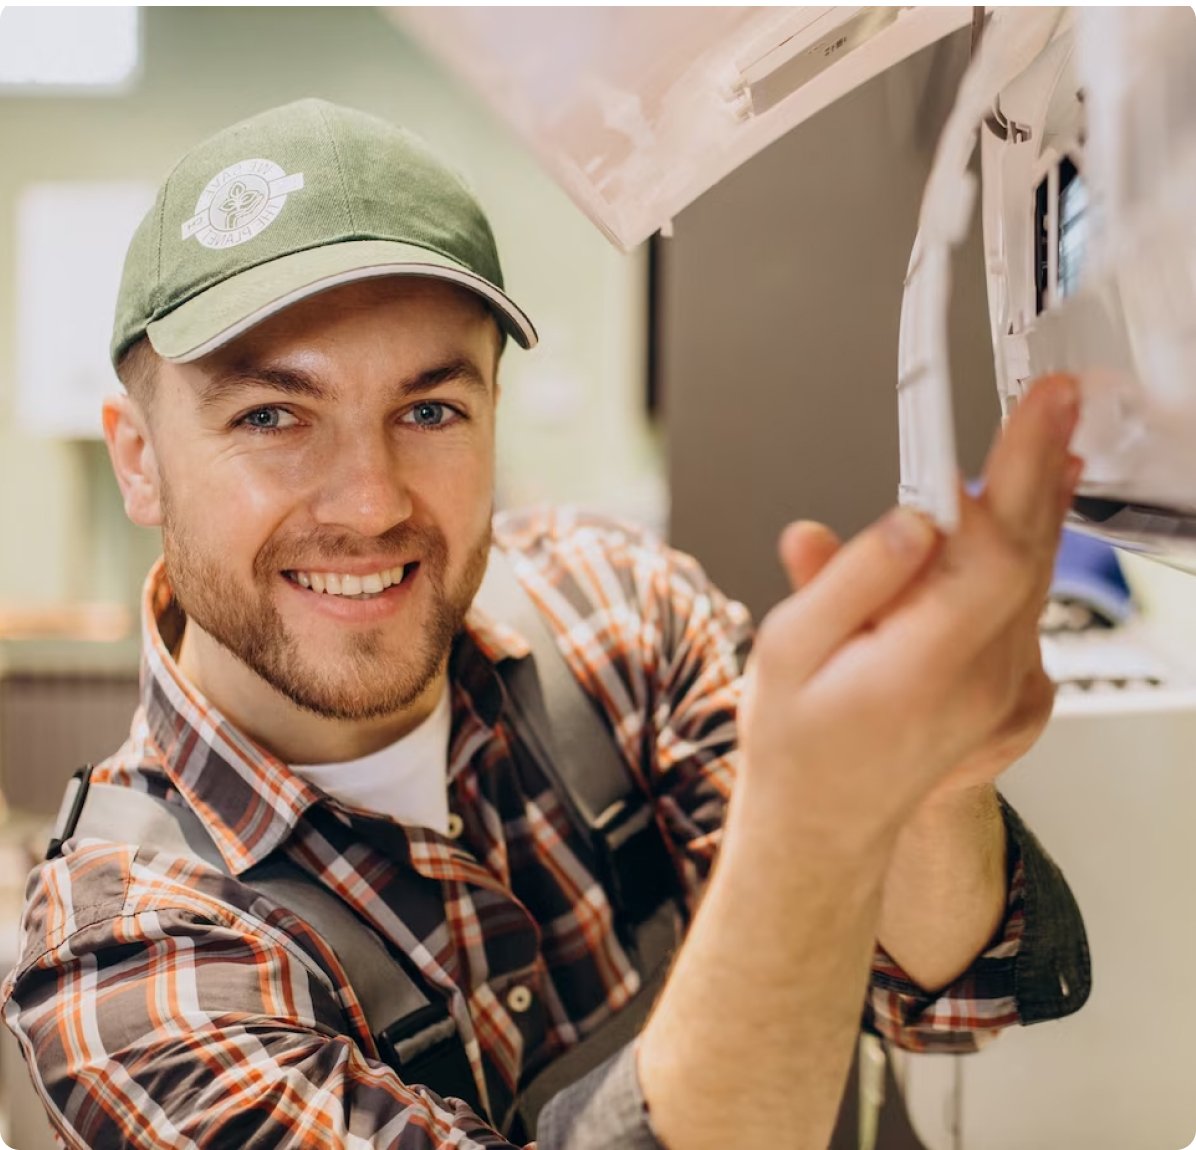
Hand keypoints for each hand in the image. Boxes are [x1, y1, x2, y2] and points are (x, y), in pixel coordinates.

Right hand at [736, 374, 1082, 853]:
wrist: (824, 821)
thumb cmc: (796, 740)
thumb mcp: (787, 652)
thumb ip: (847, 581)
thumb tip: (910, 525)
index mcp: (921, 666)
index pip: (993, 551)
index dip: (1019, 471)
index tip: (1038, 410)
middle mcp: (979, 680)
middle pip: (1029, 554)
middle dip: (1042, 466)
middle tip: (1057, 402)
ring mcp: (1002, 690)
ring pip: (1035, 579)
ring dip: (1040, 506)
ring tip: (1046, 445)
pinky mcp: (1007, 692)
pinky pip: (1028, 609)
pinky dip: (1028, 554)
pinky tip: (1020, 527)